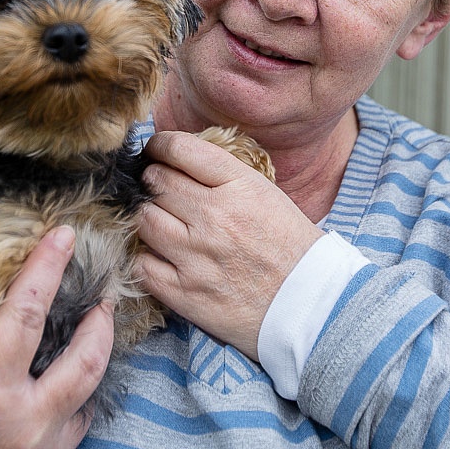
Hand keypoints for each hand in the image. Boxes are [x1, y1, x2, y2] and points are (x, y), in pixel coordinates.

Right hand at [0, 226, 114, 448]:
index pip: (24, 318)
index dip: (44, 271)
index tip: (62, 237)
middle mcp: (27, 418)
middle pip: (82, 351)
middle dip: (97, 310)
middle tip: (102, 276)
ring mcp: (48, 441)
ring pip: (92, 381)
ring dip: (100, 343)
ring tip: (101, 314)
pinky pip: (81, 415)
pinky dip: (83, 388)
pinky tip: (79, 367)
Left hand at [136, 131, 322, 359]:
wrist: (308, 304)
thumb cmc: (287, 245)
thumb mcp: (265, 193)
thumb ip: (222, 174)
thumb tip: (176, 157)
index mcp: (239, 186)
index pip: (181, 149)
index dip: (160, 145)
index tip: (156, 150)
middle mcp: (215, 218)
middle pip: (156, 182)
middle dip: (151, 179)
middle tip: (155, 186)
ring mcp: (197, 257)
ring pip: (143, 220)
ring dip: (145, 215)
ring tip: (157, 218)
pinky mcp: (185, 293)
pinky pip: (140, 264)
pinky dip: (143, 256)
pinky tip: (157, 254)